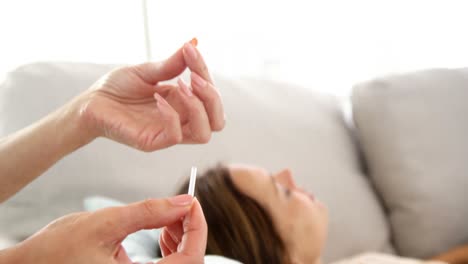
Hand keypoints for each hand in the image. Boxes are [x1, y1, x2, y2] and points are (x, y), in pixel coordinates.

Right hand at [1, 195, 206, 263]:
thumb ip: (149, 212)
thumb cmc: (58, 249)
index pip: (190, 261)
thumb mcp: (106, 223)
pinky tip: (161, 229)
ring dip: (181, 238)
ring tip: (168, 216)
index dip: (197, 230)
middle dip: (190, 232)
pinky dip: (170, 247)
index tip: (193, 202)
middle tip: (181, 206)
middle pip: (188, 263)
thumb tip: (184, 202)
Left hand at [74, 39, 224, 150]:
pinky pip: (174, 135)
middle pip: (218, 122)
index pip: (210, 95)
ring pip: (204, 134)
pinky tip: (158, 98)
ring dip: (198, 108)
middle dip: (213, 98)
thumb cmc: (117, 88)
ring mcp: (167, 133)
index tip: (190, 50)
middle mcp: (181, 120)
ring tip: (181, 87)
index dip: (205, 71)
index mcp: (183, 103)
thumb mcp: (148, 71)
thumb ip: (172, 63)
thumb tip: (194, 42)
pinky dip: (171, 115)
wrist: (90, 102)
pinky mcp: (152, 142)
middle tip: (195, 78)